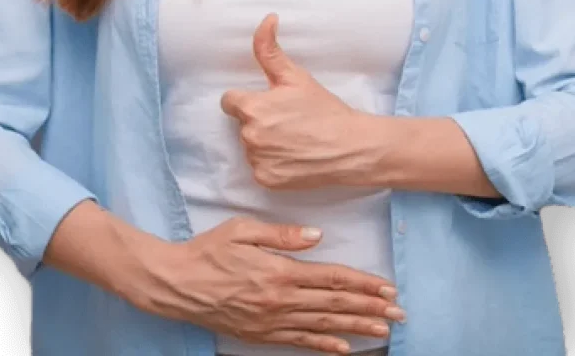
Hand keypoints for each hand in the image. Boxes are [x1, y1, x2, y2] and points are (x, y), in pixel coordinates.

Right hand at [138, 216, 403, 352]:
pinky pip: (298, 341)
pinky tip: (343, 349)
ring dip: (355, 328)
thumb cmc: (208, 250)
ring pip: (322, 326)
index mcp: (278, 272)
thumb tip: (317, 236)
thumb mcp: (242, 229)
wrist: (175, 285)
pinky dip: (323, 346)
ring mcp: (270, 321)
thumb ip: (282, 235)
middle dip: (370, 308)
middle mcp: (279, 300)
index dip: (362, 283)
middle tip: (398, 312)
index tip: (386, 286)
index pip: (331, 278)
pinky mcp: (259, 335)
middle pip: (334, 305)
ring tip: (382, 330)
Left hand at [220, 14, 368, 189]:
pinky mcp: (266, 180)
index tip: (267, 102)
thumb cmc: (323, 109)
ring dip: (265, 142)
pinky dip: (273, 163)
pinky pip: (260, 167)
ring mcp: (257, 161)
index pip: (229, 101)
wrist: (350, 147)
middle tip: (287, 119)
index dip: (246, 99)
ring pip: (250, 146)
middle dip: (259, 120)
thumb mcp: (295, 76)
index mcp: (252, 108)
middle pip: (242, 124)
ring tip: (293, 138)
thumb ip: (269, 49)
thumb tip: (266, 19)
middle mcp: (249, 136)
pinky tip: (293, 156)